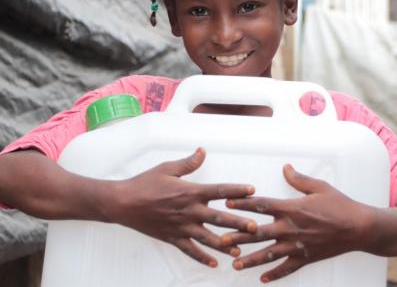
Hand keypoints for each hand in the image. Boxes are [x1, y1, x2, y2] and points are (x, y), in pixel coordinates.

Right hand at [111, 148, 256, 266]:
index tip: (252, 190)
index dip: (237, 189)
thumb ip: (188, 162)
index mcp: (190, 191)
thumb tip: (202, 151)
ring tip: (239, 250)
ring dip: (224, 244)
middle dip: (238, 223)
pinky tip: (214, 263)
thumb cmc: (145, 183)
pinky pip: (190, 250)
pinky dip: (202, 257)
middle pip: (219, 218)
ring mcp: (181, 226)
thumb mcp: (167, 168)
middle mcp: (189, 210)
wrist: (123, 203)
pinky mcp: (172, 238)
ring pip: (208, 238)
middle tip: (254, 228)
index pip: (219, 190)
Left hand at [222, 164, 373, 282]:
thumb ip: (298, 179)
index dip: (243, 203)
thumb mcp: (319, 187)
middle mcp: (290, 228)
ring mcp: (297, 246)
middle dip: (239, 237)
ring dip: (251, 260)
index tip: (227, 203)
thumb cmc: (339, 204)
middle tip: (221, 240)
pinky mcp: (306, 258)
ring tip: (235, 265)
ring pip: (269, 254)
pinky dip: (274, 275)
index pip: (261, 205)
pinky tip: (262, 280)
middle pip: (259, 233)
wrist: (360, 228)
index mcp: (291, 208)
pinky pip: (287, 269)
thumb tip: (285, 167)